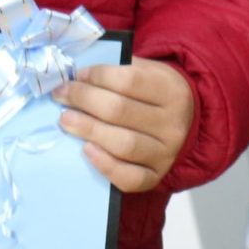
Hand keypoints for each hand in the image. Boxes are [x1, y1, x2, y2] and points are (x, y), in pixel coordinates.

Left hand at [57, 59, 197, 192]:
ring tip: (66, 120)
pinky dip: (105, 165)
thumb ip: (120, 70)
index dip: (97, 76)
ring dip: (88, 130)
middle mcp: (173, 123)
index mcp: (172, 91)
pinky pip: (129, 178)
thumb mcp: (151, 72)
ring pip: (122, 144)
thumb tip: (78, 76)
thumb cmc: (157, 94)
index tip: (76, 76)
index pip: (129, 80)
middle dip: (83, 100)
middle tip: (61, 96)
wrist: (187, 123)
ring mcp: (166, 153)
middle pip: (120, 111)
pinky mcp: (157, 176)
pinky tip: (86, 150)